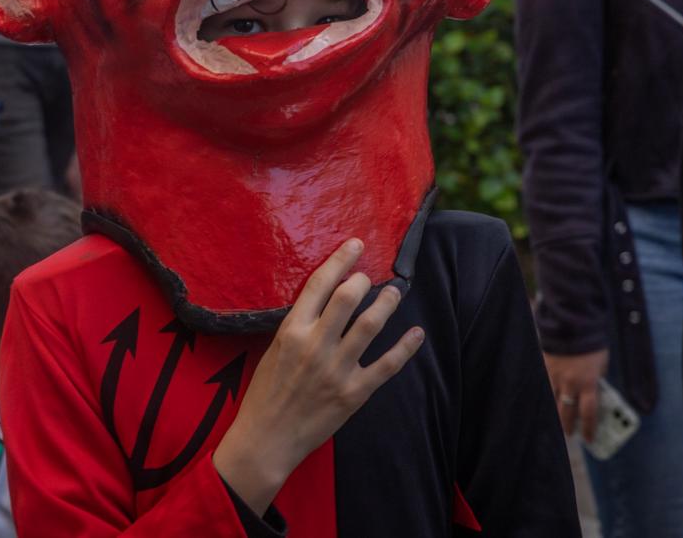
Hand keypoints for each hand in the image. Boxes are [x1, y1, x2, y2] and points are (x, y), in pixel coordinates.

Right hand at [212, 238, 424, 515]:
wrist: (267, 438)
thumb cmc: (265, 393)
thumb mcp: (272, 350)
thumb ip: (297, 325)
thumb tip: (322, 299)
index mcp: (292, 331)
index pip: (319, 285)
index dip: (340, 260)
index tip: (355, 245)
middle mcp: (315, 345)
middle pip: (347, 298)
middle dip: (363, 279)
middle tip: (370, 275)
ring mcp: (337, 369)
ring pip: (370, 325)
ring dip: (387, 303)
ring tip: (396, 292)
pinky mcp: (354, 393)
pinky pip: (387, 366)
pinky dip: (405, 348)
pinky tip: (417, 334)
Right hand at [544, 348, 607, 440]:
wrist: (572, 324)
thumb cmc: (592, 344)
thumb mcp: (601, 365)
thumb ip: (596, 380)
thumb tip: (594, 391)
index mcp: (588, 383)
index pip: (588, 413)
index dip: (588, 429)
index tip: (589, 439)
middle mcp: (571, 384)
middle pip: (567, 413)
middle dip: (569, 426)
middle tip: (570, 434)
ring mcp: (556, 376)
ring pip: (553, 402)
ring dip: (556, 414)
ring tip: (558, 422)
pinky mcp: (546, 368)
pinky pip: (546, 387)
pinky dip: (548, 396)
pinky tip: (548, 401)